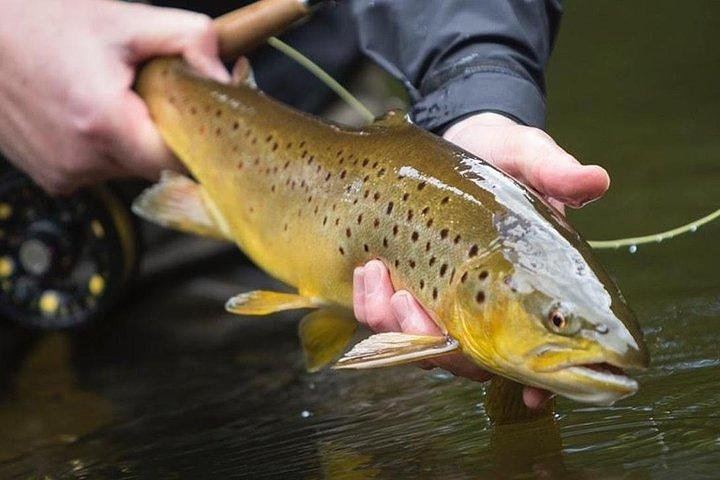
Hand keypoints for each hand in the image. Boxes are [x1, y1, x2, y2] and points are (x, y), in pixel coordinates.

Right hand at [0, 0, 229, 194]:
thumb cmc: (41, 19)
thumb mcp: (125, 19)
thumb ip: (189, 40)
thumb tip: (226, 76)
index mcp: (103, 124)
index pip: (179, 160)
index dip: (199, 139)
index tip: (204, 119)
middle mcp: (81, 160)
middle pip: (155, 165)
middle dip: (164, 132)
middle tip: (151, 92)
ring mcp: (62, 173)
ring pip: (128, 168)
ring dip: (133, 139)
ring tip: (111, 97)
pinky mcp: (51, 177)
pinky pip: (100, 170)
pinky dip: (105, 147)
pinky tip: (88, 112)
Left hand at [353, 113, 609, 408]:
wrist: (456, 143)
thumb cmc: (501, 157)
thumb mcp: (528, 158)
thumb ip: (555, 173)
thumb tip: (595, 179)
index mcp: (528, 289)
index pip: (543, 354)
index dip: (542, 384)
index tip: (535, 395)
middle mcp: (487, 308)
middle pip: (469, 363)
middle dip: (439, 349)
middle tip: (410, 303)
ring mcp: (444, 304)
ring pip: (420, 347)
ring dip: (393, 322)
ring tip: (377, 273)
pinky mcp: (407, 289)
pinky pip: (384, 320)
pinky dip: (371, 303)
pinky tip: (367, 269)